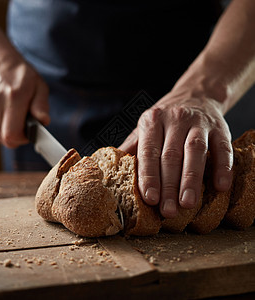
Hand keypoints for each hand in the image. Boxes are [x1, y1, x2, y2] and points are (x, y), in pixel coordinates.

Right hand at [0, 51, 49, 147]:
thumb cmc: (19, 74)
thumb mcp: (39, 86)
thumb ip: (42, 105)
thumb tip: (43, 121)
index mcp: (13, 98)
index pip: (12, 135)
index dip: (24, 137)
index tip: (30, 130)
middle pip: (6, 139)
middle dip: (18, 135)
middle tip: (24, 121)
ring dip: (8, 130)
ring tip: (13, 114)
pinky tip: (3, 112)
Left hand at [119, 90, 232, 217]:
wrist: (195, 96)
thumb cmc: (165, 119)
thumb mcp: (146, 127)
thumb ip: (132, 147)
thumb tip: (111, 170)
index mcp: (152, 121)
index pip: (149, 152)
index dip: (149, 176)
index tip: (150, 198)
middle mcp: (174, 119)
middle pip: (171, 155)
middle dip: (169, 185)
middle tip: (168, 210)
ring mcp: (199, 122)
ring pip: (195, 152)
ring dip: (191, 179)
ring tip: (188, 204)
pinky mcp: (220, 127)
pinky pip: (223, 148)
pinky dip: (223, 167)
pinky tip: (220, 186)